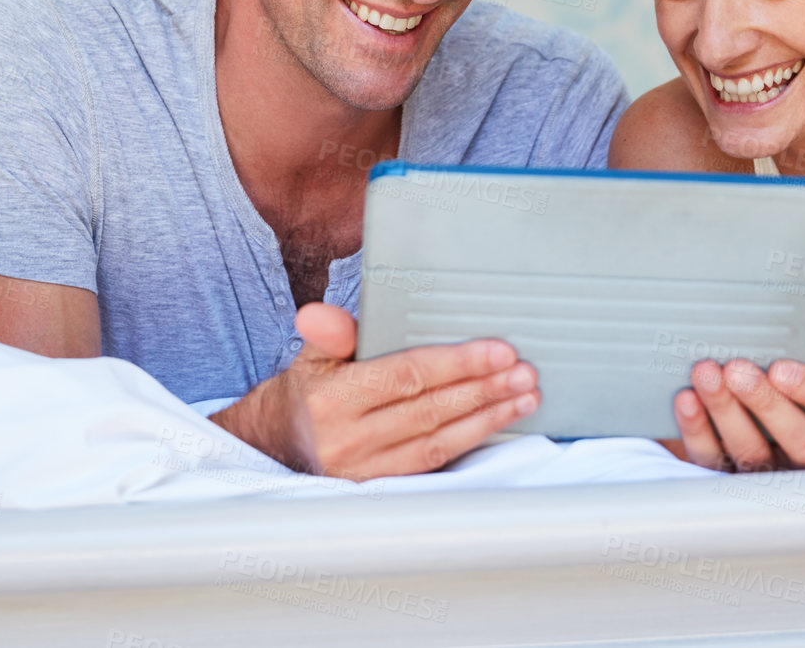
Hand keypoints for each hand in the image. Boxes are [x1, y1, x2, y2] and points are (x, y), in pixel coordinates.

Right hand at [209, 302, 539, 479]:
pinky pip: (434, 464)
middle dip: (483, 390)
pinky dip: (470, 442)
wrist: (280, 445)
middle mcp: (348, 440)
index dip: (457, 364)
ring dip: (488, 419)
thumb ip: (328, 333)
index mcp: (332, 400)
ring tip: (524, 397)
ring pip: (439, 442)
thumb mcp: (311, 355)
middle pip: (430, 411)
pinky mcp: (382, 489)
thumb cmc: (308, 392)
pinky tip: (497, 424)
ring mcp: (366, 471)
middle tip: (523, 374)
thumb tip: (321, 314)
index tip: (498, 352)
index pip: (406, 377)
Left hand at [663, 332, 804, 471]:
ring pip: (753, 452)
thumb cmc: (785, 387)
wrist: (748, 416)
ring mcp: (767, 470)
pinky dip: (696, 428)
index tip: (781, 367)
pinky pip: (711, 458)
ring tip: (705, 374)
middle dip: (767, 403)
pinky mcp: (726, 474)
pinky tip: (685, 399)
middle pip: (801, 442)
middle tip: (737, 369)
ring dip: (725, 411)